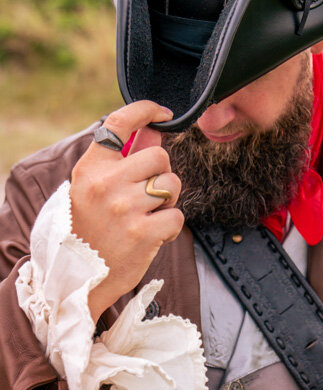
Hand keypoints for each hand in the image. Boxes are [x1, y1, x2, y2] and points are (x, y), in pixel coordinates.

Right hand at [69, 101, 183, 322]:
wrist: (77, 279)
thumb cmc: (89, 229)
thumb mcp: (93, 189)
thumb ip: (124, 159)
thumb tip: (155, 132)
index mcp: (90, 169)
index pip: (120, 124)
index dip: (145, 110)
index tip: (162, 113)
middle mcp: (106, 184)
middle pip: (160, 157)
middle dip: (161, 174)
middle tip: (148, 195)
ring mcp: (125, 208)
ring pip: (172, 184)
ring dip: (167, 200)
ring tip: (147, 215)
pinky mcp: (143, 233)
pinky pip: (177, 215)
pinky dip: (170, 226)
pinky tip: (152, 235)